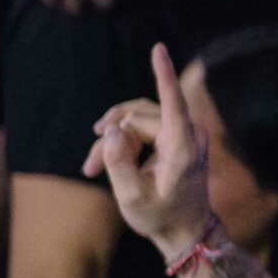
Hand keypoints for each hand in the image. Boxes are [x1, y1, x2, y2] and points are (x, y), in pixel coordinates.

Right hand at [83, 43, 213, 257]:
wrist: (183, 229)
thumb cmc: (160, 216)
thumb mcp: (131, 197)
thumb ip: (117, 162)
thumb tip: (111, 131)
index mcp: (182, 146)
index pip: (173, 103)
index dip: (163, 74)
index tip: (159, 48)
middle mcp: (188, 134)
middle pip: (137, 119)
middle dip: (110, 140)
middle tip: (89, 168)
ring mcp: (184, 133)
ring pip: (135, 122)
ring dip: (112, 142)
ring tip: (93, 168)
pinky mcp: (175, 136)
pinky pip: (142, 128)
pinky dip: (122, 143)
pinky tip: (104, 161)